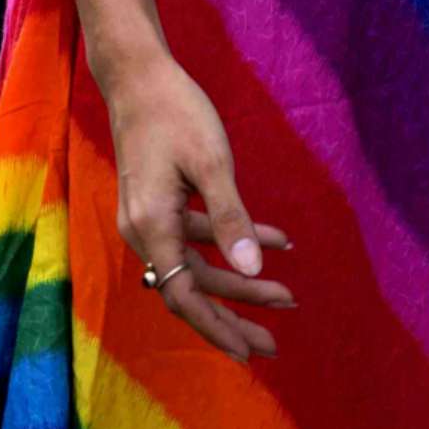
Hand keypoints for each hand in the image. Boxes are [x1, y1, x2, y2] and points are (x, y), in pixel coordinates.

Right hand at [99, 53, 299, 360]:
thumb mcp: (213, 165)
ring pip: (198, 264)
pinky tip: (282, 241)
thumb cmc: (177, 114)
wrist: (139, 77)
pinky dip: (237, 239)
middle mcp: (144, 231)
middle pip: (191, 288)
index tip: (249, 351)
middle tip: (276, 342)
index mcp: (152, 227)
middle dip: (236, 313)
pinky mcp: (160, 204)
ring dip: (242, 280)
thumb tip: (254, 268)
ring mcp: (150, 219)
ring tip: (288, 295)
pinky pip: (198, 235)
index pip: (183, 296)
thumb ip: (233, 219)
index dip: (216, 327)